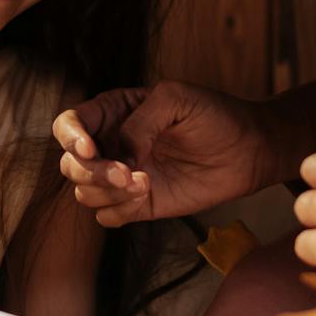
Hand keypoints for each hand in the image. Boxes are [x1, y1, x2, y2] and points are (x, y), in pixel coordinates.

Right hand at [52, 81, 277, 225]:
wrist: (247, 150)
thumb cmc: (214, 116)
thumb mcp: (176, 99)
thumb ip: (140, 121)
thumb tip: (120, 154)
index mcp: (113, 112)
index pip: (68, 125)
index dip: (69, 138)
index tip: (90, 149)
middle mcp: (111, 145)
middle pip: (70, 164)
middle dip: (91, 172)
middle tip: (127, 172)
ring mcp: (123, 176)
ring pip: (84, 193)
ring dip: (107, 192)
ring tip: (143, 182)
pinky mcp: (138, 204)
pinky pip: (107, 216)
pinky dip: (119, 210)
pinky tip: (145, 194)